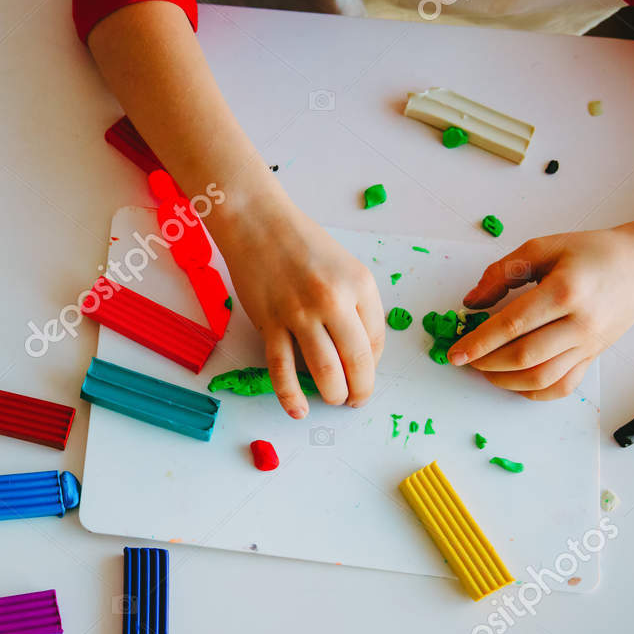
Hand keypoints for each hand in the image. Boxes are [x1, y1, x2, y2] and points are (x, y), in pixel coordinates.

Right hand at [215, 199, 384, 416]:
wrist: (258, 224)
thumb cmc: (303, 245)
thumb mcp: (346, 268)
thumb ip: (358, 307)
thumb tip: (360, 354)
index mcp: (359, 285)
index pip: (375, 340)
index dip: (372, 366)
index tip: (364, 374)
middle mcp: (332, 300)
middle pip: (355, 360)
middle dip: (360, 390)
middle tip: (355, 400)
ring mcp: (299, 313)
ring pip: (324, 369)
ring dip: (333, 394)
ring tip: (333, 399)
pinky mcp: (269, 322)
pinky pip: (281, 368)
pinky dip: (291, 395)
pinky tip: (299, 410)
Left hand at [450, 227, 633, 398]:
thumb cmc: (592, 253)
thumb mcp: (545, 247)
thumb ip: (503, 272)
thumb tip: (472, 302)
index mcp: (565, 291)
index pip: (513, 325)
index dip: (479, 342)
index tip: (455, 353)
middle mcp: (580, 324)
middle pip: (525, 357)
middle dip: (486, 363)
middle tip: (466, 359)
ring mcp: (589, 345)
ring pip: (541, 378)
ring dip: (504, 380)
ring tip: (485, 369)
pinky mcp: (593, 357)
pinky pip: (562, 387)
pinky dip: (534, 392)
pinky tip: (514, 381)